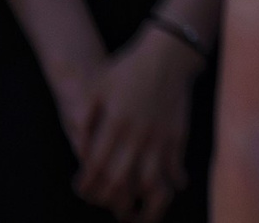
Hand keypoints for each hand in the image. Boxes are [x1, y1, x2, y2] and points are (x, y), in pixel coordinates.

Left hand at [73, 25, 201, 221]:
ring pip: (153, 182)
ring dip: (146, 204)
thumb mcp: (97, 86)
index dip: (87, 185)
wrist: (168, 52)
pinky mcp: (178, 134)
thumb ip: (85, 116)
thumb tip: (79, 145)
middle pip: (122, 181)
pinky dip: (172, 182)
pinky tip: (169, 188)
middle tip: (104, 205)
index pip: (97, 167)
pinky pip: (175, 167)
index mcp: (115, 125)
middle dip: (110, 201)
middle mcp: (138, 135)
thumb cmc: (128, 68)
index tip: (83, 190)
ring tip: (138, 216)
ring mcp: (161, 136)